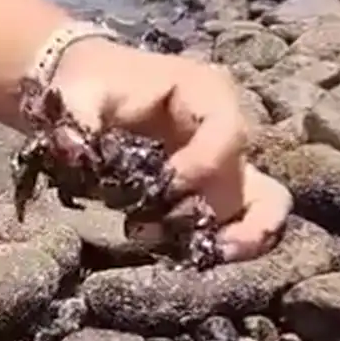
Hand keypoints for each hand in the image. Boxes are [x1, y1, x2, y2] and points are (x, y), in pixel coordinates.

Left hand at [50, 38, 292, 261]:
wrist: (90, 88)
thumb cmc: (89, 85)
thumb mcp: (77, 93)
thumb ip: (75, 121)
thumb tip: (76, 153)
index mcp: (204, 91)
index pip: (228, 131)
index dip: (204, 165)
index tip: (163, 188)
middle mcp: (226, 127)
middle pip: (249, 175)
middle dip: (219, 212)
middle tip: (183, 237)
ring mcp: (224, 161)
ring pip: (264, 203)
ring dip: (239, 235)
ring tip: (202, 255)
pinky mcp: (213, 189)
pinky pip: (243, 219)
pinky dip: (226, 241)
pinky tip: (192, 255)